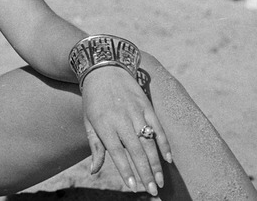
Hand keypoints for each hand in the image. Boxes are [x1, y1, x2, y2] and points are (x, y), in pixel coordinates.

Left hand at [80, 66, 171, 195]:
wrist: (103, 67)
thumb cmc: (93, 98)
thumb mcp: (88, 121)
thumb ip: (95, 147)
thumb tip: (94, 172)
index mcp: (104, 125)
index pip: (117, 153)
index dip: (127, 171)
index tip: (134, 188)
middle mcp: (121, 119)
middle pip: (136, 151)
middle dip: (145, 173)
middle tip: (152, 190)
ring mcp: (136, 112)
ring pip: (148, 142)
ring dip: (156, 163)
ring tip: (160, 181)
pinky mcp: (146, 105)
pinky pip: (157, 127)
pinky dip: (164, 143)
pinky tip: (168, 158)